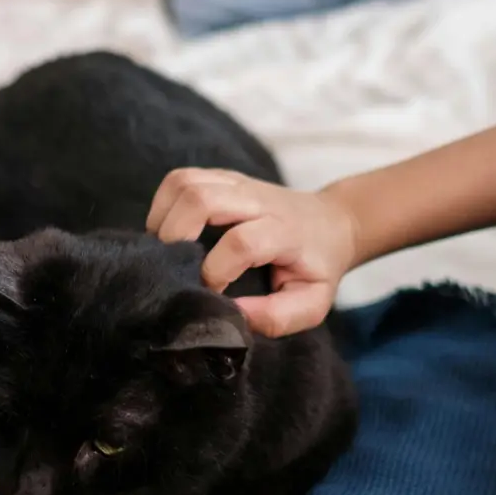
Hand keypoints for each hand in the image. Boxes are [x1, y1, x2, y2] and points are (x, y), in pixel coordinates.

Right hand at [147, 168, 359, 336]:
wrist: (331, 223)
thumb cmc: (317, 268)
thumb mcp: (312, 302)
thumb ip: (276, 317)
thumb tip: (231, 316)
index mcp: (283, 231)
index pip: (240, 242)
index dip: (216, 271)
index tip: (211, 293)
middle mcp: (257, 199)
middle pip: (201, 198)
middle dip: (175, 236)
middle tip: (175, 268)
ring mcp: (237, 182)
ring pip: (185, 183)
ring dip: (164, 218)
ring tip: (167, 251)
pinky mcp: (221, 177)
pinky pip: (180, 179)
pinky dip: (164, 205)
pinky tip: (170, 233)